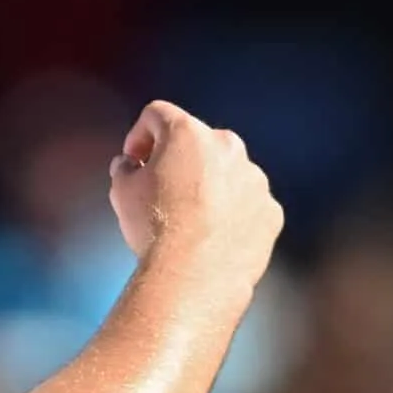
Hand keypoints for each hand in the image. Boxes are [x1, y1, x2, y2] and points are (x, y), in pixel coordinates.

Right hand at [108, 100, 283, 298]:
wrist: (193, 276)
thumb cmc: (154, 229)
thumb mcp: (121, 192)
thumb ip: (125, 168)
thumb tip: (130, 165)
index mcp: (188, 134)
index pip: (157, 115)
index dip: (139, 136)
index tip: (134, 161)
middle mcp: (228, 147)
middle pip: (199, 142)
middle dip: (179, 160)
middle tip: (162, 191)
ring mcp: (255, 180)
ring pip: (228, 174)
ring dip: (209, 187)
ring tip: (190, 221)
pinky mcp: (270, 211)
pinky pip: (248, 205)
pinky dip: (233, 215)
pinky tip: (214, 238)